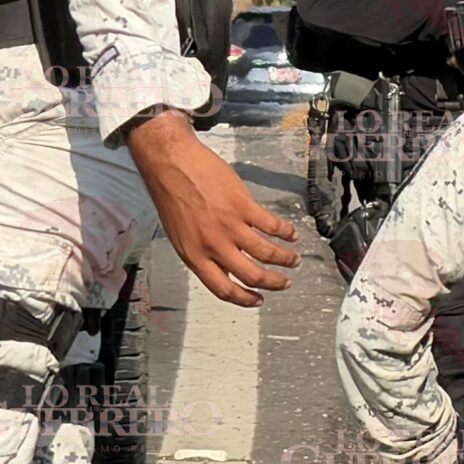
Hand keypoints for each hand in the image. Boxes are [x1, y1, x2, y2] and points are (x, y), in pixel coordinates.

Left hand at [123, 107, 298, 306]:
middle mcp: (213, 245)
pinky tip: (291, 233)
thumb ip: (201, 253)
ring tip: (293, 259)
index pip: (223, 289)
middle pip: (252, 276)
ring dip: (285, 259)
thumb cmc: (171, 196)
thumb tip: (223, 267)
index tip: (258, 300)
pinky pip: (272, 226)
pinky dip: (286, 232)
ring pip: (267, 253)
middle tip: (284, 282)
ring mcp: (230, 226)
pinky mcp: (243, 206)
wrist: (170, 163)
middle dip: (273, 283)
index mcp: (194, 255)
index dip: (244, 300)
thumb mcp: (178, 234)